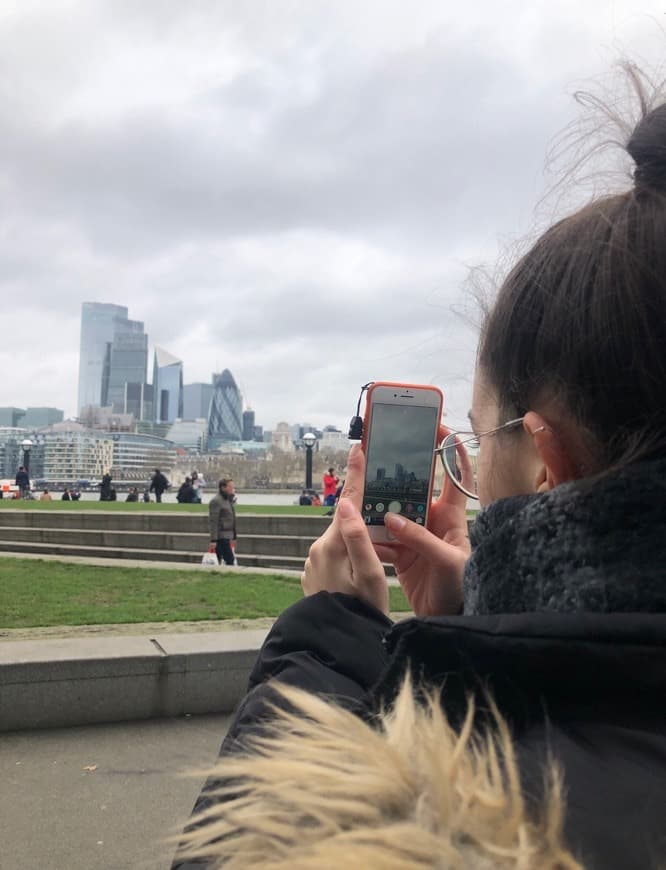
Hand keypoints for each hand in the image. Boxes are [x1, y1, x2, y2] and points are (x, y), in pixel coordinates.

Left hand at [301, 444, 387, 614]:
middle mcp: (318, 547)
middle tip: (382, 510)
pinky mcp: (313, 573)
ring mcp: (313, 561)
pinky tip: (359, 570)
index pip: (348, 500)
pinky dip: (347, 554)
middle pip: (345, 519)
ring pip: (340, 538)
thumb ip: (358, 537)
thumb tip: (344, 503)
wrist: (336, 641)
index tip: (358, 448)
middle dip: (363, 513)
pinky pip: (334, 554)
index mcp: (333, 543)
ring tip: (378, 555)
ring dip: (356, 538)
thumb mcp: (370, 574)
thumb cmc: (361, 610)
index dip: (356, 473)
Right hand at [373, 425, 470, 616]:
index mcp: (452, 517)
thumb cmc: (462, 586)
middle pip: (414, 490)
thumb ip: (420, 539)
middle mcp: (433, 521)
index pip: (455, 476)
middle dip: (397, 477)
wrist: (450, 619)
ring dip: (378, 508)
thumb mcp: (447, 560)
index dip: (450, 451)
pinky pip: (382, 539)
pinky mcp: (402, 554)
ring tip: (361, 496)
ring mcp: (416, 536)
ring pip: (393, 513)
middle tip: (378, 460)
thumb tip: (392, 519)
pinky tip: (359, 530)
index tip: (439, 427)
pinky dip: (370, 536)